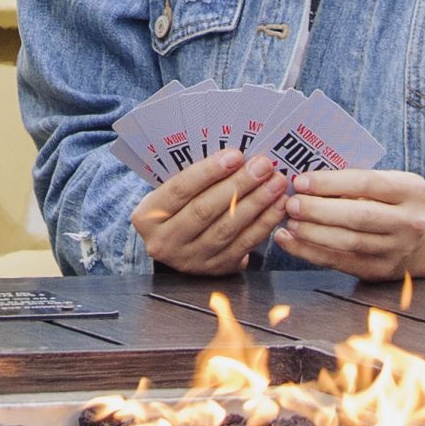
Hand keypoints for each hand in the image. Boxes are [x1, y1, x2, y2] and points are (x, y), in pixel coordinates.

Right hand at [131, 150, 287, 272]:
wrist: (176, 243)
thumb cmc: (178, 205)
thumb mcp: (171, 192)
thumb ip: (196, 177)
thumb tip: (238, 157)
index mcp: (147, 217)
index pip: (179, 190)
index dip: (208, 172)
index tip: (236, 155)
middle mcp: (165, 242)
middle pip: (205, 210)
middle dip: (238, 185)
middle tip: (263, 166)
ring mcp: (190, 260)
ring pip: (227, 229)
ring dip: (256, 204)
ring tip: (275, 183)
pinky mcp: (215, 269)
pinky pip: (243, 245)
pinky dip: (264, 224)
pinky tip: (277, 206)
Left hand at [275, 168, 424, 283]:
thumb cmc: (395, 203)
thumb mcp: (389, 184)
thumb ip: (355, 181)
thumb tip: (305, 182)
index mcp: (412, 190)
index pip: (367, 183)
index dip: (330, 183)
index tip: (301, 181)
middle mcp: (409, 222)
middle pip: (357, 216)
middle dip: (318, 210)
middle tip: (291, 203)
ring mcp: (396, 250)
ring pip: (348, 242)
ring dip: (311, 233)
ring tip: (288, 222)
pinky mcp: (380, 271)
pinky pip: (340, 262)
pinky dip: (310, 252)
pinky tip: (290, 240)